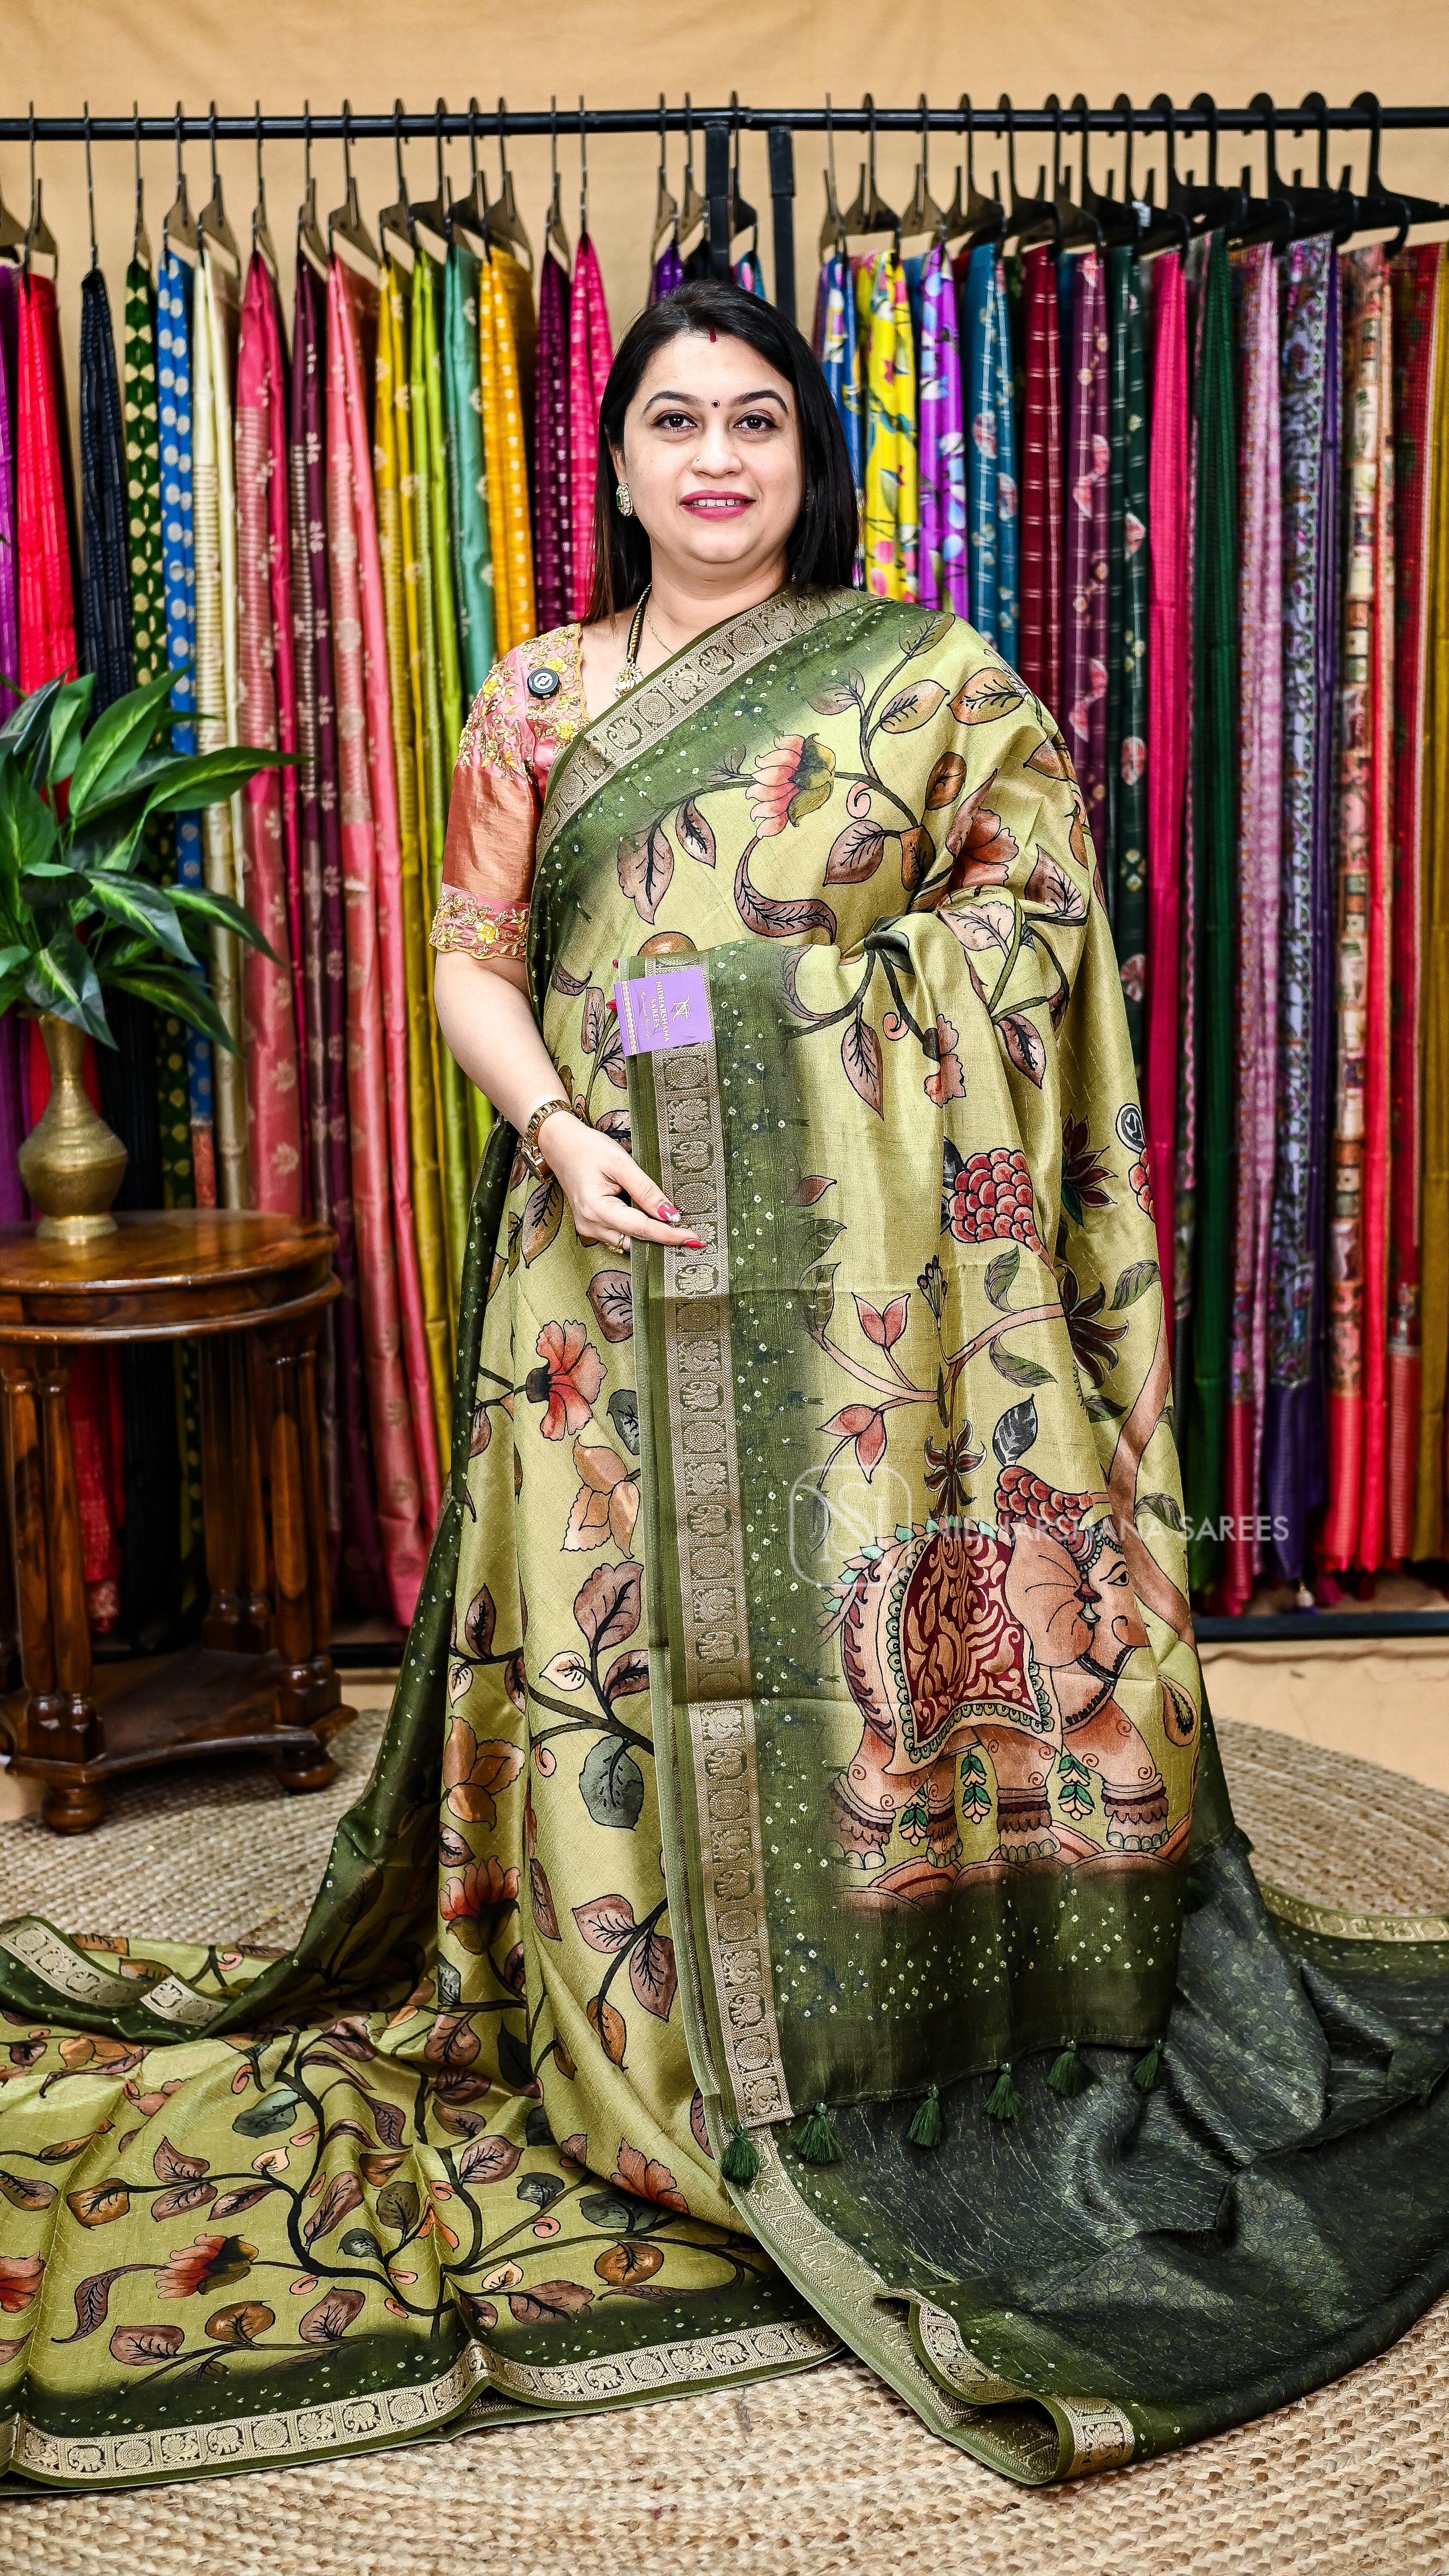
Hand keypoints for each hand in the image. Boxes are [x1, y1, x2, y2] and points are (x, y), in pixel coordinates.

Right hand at [538, 1112, 703, 1254]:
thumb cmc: (588, 1148)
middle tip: (694, 1237)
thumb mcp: (621, 1163)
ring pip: (628, 1241)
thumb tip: (671, 1214)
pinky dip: (638, 1231)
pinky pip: (619, 1235)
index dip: (669, 1235)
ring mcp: (588, 1228)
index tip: (694, 1239)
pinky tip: (655, 1223)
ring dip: (652, 1237)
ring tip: (678, 1230)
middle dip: (664, 1239)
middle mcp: (590, 1224)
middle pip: (636, 1240)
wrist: (560, 1144)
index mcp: (596, 1209)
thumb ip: (646, 1190)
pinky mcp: (590, 1225)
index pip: (641, 1228)